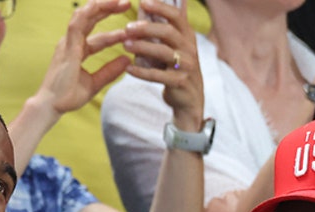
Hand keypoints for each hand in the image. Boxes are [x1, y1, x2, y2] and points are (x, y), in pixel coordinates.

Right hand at [28, 0, 132, 118]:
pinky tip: (102, 5)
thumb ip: (109, 71)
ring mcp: (68, 42)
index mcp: (77, 50)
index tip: (130, 30)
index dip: (114, 33)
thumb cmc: (67, 97)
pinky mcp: (67, 46)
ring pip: (85, 15)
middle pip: (91, 19)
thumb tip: (126, 60)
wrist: (51, 106)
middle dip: (109, 8)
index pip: (98, 37)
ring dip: (102, 5)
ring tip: (121, 1)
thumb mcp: (94, 83)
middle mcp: (71, 42)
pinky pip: (78, 24)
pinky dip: (90, 12)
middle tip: (127, 3)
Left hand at [119, 0, 203, 125]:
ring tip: (125, 45)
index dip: (160, 7)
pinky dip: (142, 72)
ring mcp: (186, 66)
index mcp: (187, 36)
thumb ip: (165, 29)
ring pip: (163, 52)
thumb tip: (148, 5)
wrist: (190, 99)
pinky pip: (158, 75)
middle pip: (168, 32)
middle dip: (147, 28)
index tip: (143, 2)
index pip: (176, 16)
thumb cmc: (177, 69)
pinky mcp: (179, 82)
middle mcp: (189, 48)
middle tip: (127, 28)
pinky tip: (128, 69)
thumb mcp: (177, 47)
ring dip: (142, 47)